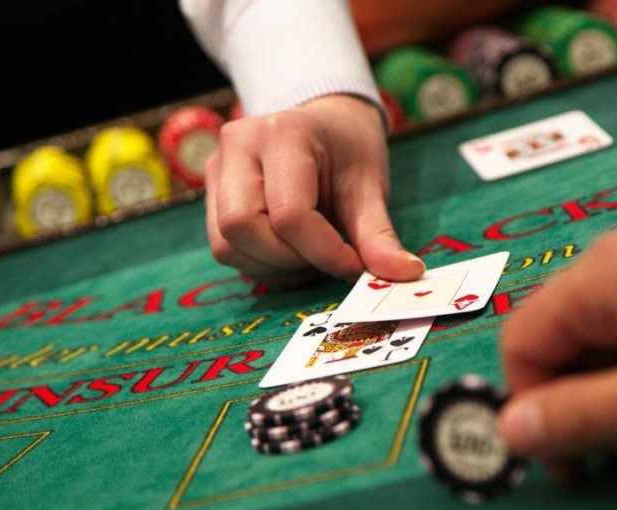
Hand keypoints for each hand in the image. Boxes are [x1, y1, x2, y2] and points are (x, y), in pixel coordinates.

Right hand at [203, 95, 424, 283]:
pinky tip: (290, 253)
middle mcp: (238, 145)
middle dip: (289, 261)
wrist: (326, 127)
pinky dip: (260, 265)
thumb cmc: (349, 153)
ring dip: (273, 268)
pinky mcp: (211, 194)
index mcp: (283, 134)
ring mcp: (217, 169)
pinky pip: (225, 249)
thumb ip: (379, 236)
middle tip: (326, 260)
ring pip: (227, 246)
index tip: (355, 266)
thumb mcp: (370, 188)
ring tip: (311, 256)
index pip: (290, 214)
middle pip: (242, 228)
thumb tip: (404, 274)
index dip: (325, 253)